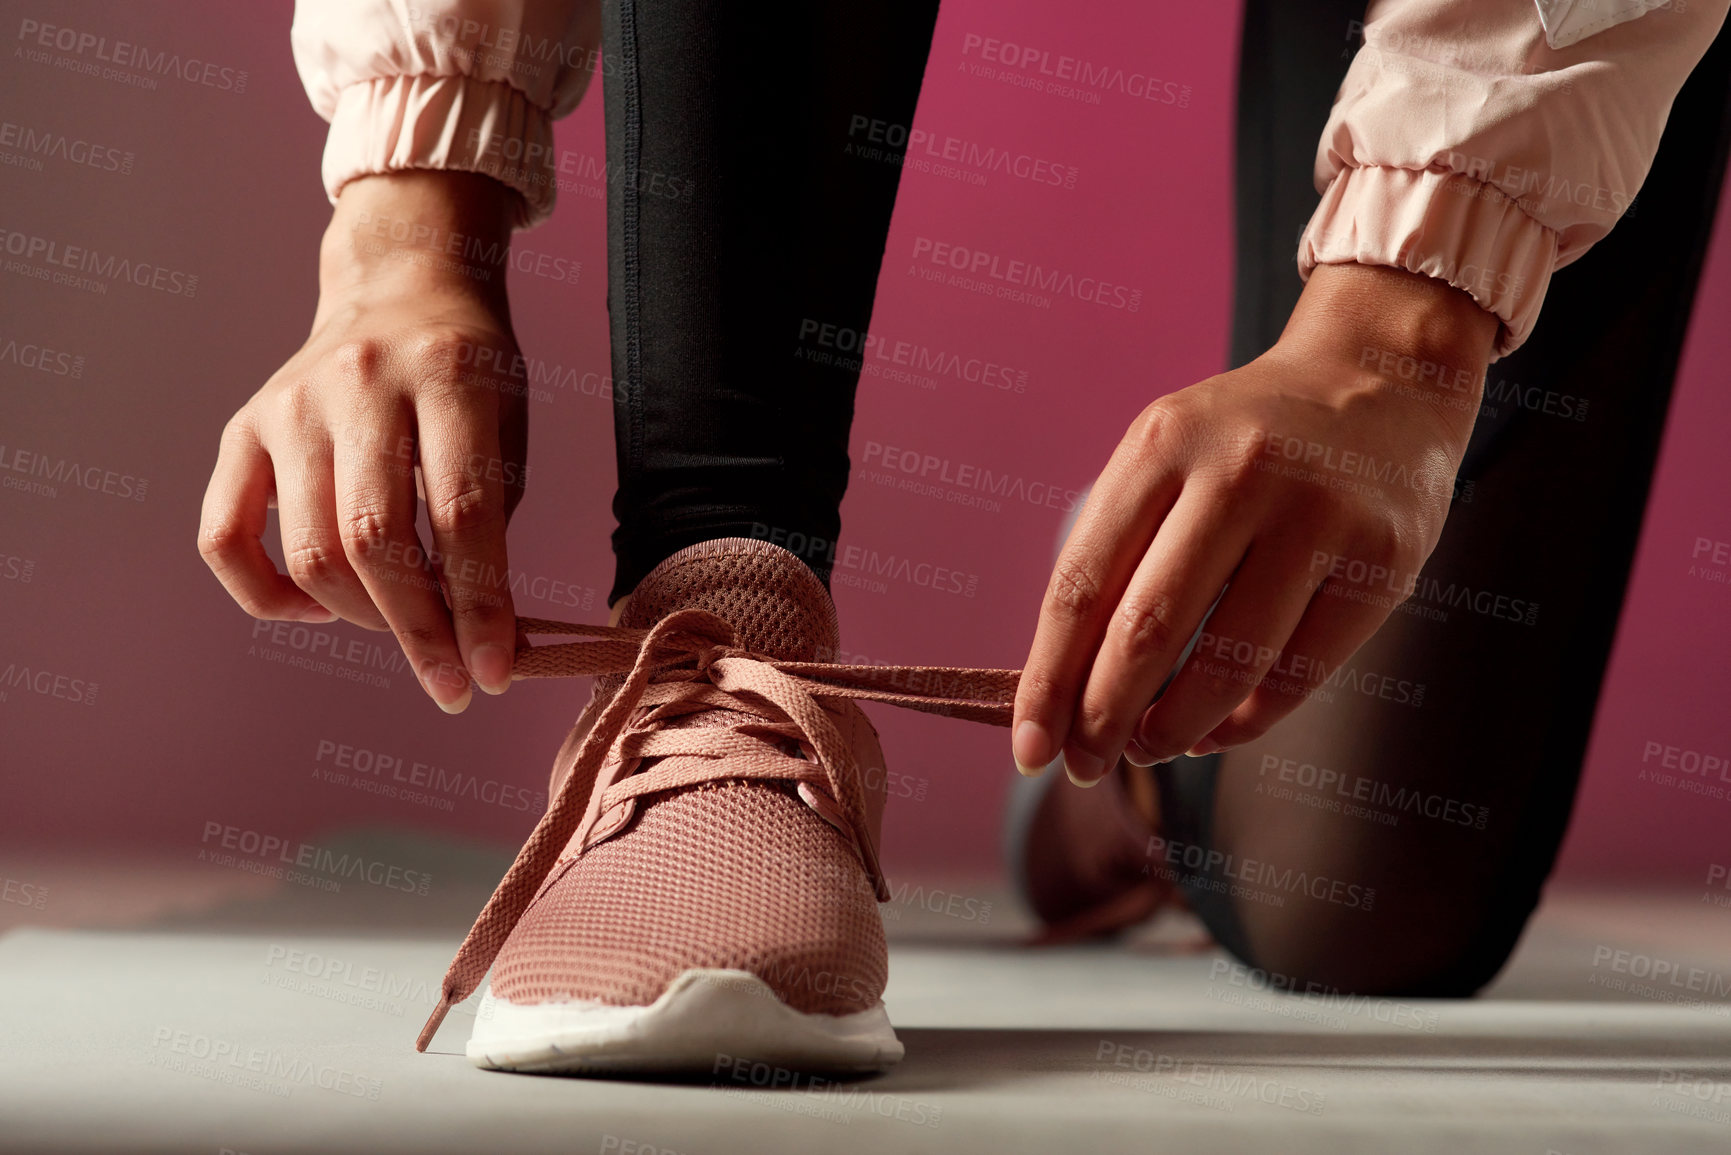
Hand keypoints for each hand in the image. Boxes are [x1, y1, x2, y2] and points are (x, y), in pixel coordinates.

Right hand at [198, 171, 529, 712]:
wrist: (403, 287)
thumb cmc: (470, 372)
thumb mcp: (508, 426)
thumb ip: (493, 523)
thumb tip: (486, 639)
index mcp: (447, 375)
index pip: (461, 513)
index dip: (479, 606)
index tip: (496, 672)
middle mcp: (360, 383)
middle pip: (375, 539)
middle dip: (420, 631)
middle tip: (452, 683)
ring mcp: (290, 404)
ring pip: (311, 550)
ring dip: (361, 620)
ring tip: (405, 634)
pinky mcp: (243, 427)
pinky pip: (224, 539)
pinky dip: (268, 596)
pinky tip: (319, 609)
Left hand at [1012, 263, 1498, 783]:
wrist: (1382, 377)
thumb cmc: (1245, 440)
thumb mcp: (1166, 458)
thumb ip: (1116, 551)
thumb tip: (1059, 687)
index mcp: (1160, 444)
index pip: (1081, 586)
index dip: (1047, 680)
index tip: (1030, 749)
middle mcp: (1238, 472)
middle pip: (1146, 631)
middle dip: (1102, 719)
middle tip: (1085, 766)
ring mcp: (1317, 514)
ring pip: (1227, 664)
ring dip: (1174, 730)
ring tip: (1148, 750)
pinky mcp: (1384, 558)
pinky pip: (1300, 672)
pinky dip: (1246, 720)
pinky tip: (1215, 733)